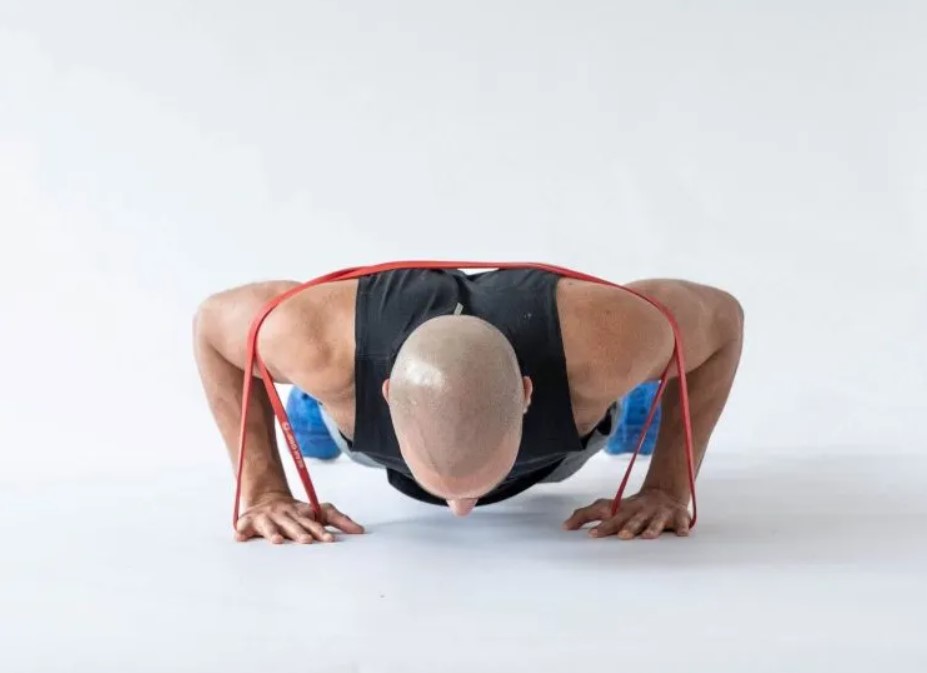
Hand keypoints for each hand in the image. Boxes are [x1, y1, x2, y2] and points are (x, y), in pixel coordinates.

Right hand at [235, 494, 364, 543]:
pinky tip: (240, 537)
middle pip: (292, 524)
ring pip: (270, 525)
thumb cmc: (297, 512)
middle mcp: (284, 513)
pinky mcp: (248, 521)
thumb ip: (340, 520)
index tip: (329, 540)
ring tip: (276, 541)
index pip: (313, 522)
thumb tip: (362, 531)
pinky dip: (241, 531)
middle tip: (306, 541)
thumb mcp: (319, 512)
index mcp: (302, 513)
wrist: (266, 497)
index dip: (320, 531)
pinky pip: (243, 526)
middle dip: (298, 532)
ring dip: (272, 532)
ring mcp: (266, 516)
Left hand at [563, 489, 690, 539]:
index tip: (592, 535)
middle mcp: (641, 512)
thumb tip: (563, 526)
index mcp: (624, 511)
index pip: (611, 518)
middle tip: (622, 536)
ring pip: (656, 522)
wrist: (662, 493)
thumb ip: (585, 515)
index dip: (602, 526)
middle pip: (633, 520)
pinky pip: (682, 522)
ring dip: (652, 528)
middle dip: (628, 527)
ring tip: (648, 536)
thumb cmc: (630, 507)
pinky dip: (682, 527)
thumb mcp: (608, 508)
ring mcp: (659, 514)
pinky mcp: (678, 516)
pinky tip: (682, 534)